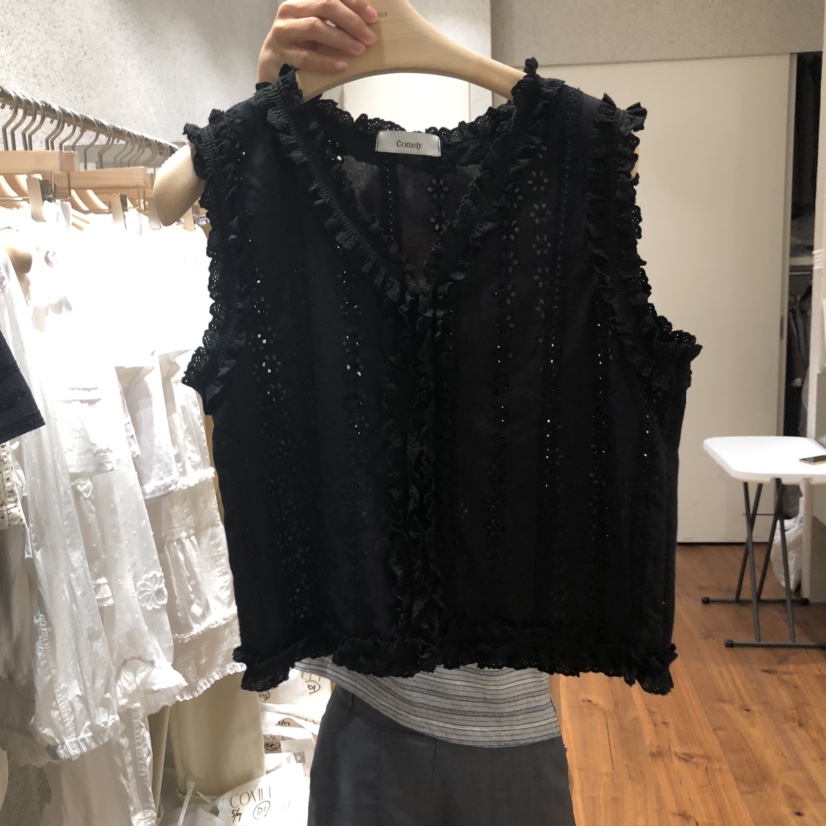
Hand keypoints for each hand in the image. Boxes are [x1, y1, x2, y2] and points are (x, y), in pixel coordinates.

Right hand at [258, 0, 378, 82]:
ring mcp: (283, 31)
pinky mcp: (281, 54)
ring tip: (359, 50)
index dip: (354, 3)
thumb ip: (335, 22)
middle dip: (351, 21)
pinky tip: (342, 66)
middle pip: (325, 6)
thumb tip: (366, 25)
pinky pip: (306, 56)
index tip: (372, 17)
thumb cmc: (301, 45)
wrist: (274, 65)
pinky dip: (326, 61)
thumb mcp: (317, 28)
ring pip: (315, 27)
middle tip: (369, 37)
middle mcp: (290, 10)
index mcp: (302, 1)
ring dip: (341, 39)